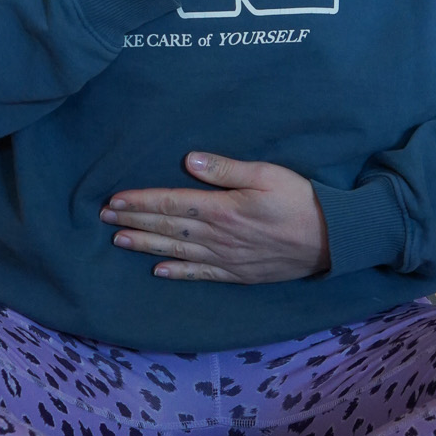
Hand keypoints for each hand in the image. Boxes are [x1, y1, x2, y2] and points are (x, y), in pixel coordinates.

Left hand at [101, 153, 330, 283]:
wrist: (333, 240)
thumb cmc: (302, 200)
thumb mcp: (268, 174)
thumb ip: (227, 169)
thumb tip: (190, 161)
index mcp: (223, 209)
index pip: (171, 204)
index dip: (141, 202)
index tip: (114, 200)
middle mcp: (219, 237)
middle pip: (167, 229)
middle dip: (133, 222)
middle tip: (103, 219)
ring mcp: (228, 258)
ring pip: (177, 252)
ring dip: (146, 246)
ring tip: (119, 241)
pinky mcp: (239, 273)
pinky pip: (202, 274)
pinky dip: (178, 272)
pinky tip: (159, 271)